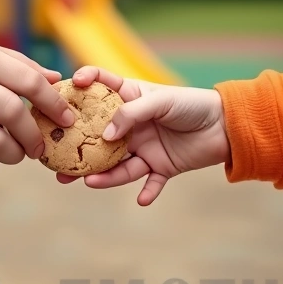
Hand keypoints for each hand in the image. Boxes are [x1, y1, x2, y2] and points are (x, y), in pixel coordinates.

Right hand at [57, 66, 229, 205]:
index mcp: (130, 100)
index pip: (102, 88)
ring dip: (104, 176)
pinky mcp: (160, 167)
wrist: (226, 126)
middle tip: (56, 159)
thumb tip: (106, 135)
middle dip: (78, 149)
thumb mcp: (160, 101)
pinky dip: (147, 192)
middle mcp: (131, 126)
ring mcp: (144, 148)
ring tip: (88, 182)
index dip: (84, 84)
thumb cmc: (192, 105)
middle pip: (98, 138)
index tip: (68, 87)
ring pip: (117, 165)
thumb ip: (131, 114)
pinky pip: (150, 183)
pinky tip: (144, 199)